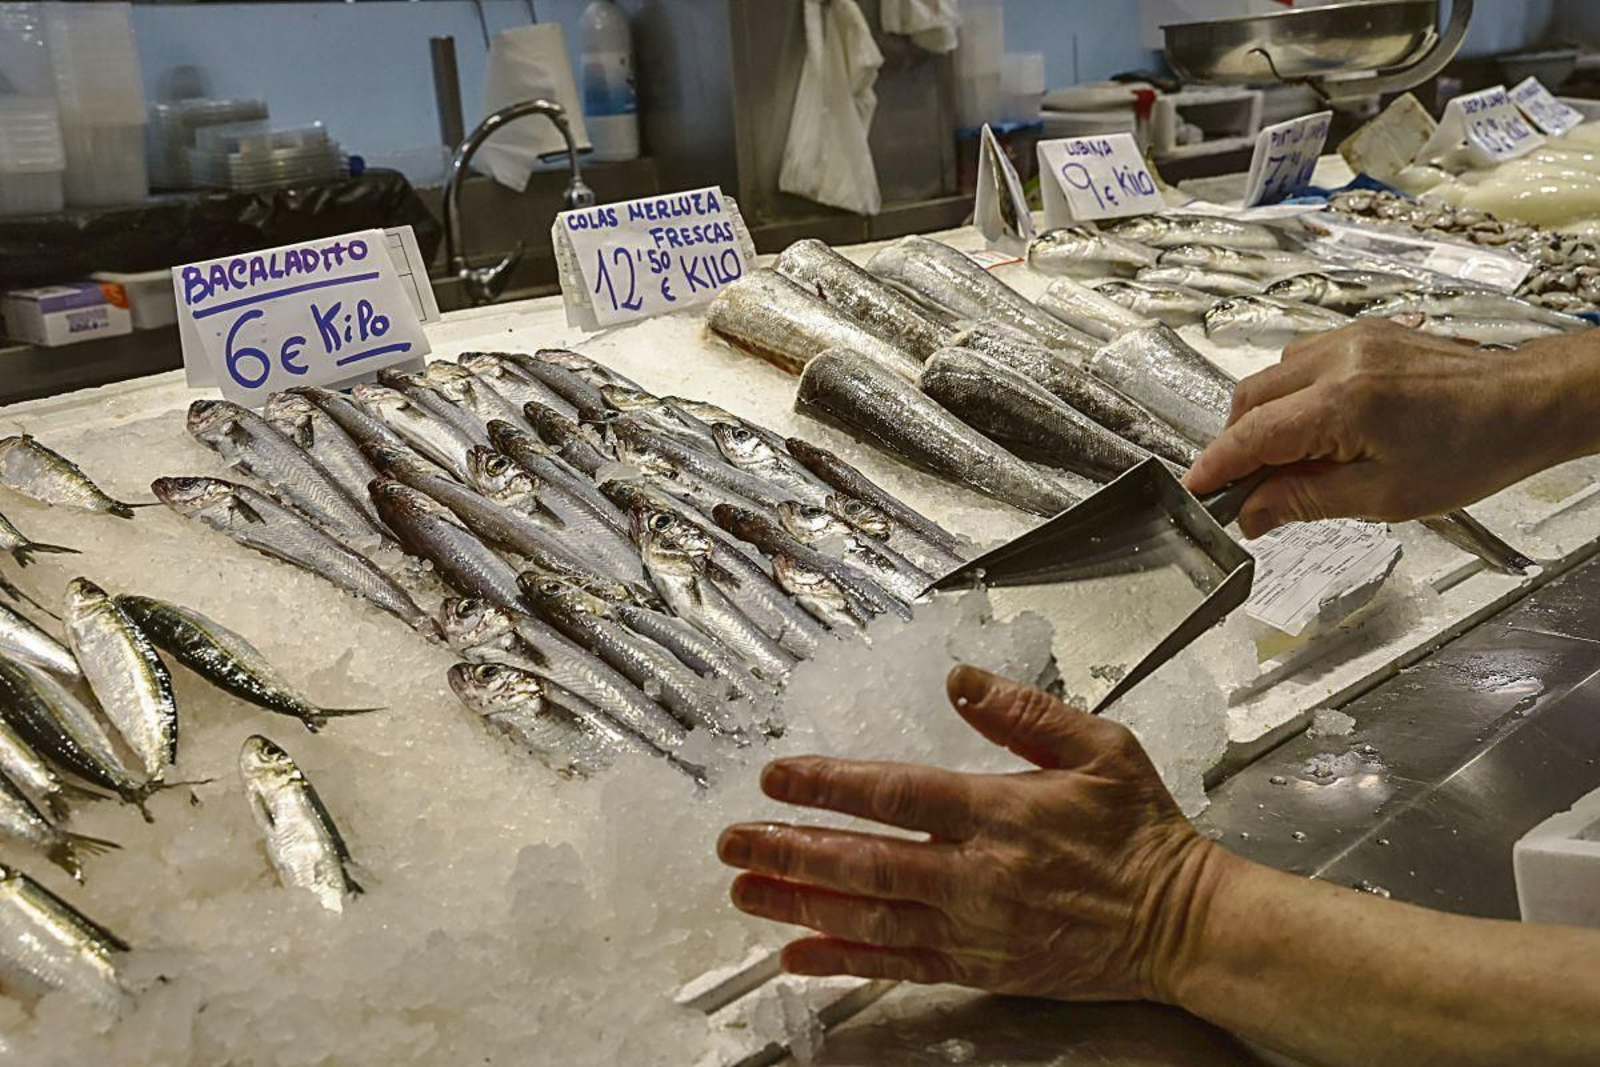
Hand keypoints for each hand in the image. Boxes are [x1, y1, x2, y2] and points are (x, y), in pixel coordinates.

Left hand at [717, 666, 1228, 1002]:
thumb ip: (1024, 711)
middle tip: (731, 841)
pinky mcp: (980, 968)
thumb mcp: (1099, 747)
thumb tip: (958, 677)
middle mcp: (976, 874)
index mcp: (998, 810)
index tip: (775, 776)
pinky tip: (795, 957)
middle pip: (865, 860)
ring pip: (871, 917)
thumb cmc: (1142, 831)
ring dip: (800, 904)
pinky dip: (844, 962)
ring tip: (743, 891)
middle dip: (791, 850)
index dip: (827, 785)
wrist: (1182, 925)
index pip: (895, 792)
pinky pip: (899, 967)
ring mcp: (974, 928)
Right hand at [1182, 319, 1578, 537]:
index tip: (1195, 488)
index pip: (1251, 436)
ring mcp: (1352, 340)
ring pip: (1273, 376)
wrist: (1527, 404)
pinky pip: (1305, 360)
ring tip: (1294, 459)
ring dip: (1266, 418)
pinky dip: (1295, 394)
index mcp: (1342, 403)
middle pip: (1249, 399)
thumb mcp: (1384, 497)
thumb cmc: (1473, 450)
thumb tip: (1251, 513)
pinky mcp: (1366, 333)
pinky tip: (1319, 425)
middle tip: (1249, 488)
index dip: (1215, 466)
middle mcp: (1339, 360)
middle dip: (1238, 444)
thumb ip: (1305, 501)